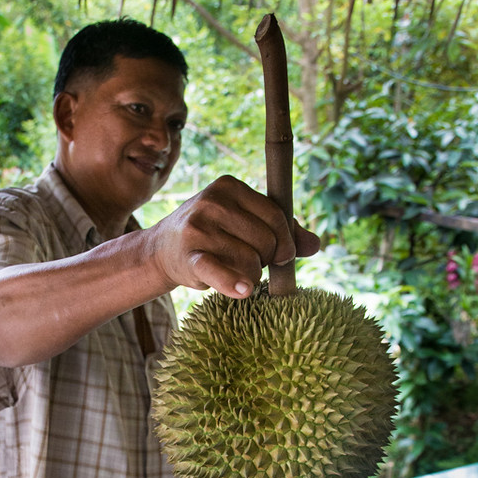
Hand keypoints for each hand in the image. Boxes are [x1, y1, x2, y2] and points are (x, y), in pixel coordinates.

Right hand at [149, 175, 319, 297]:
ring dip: (251, 275)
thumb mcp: (243, 221)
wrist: (163, 250)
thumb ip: (281, 229)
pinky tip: (244, 291)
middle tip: (247, 259)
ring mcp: (198, 229)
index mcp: (230, 186)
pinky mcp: (188, 256)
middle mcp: (212, 202)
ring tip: (231, 268)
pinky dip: (233, 283)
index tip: (280, 254)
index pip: (276, 217)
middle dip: (265, 258)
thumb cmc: (213, 233)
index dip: (285, 241)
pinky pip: (218, 271)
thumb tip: (315, 245)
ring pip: (251, 261)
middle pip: (267, 240)